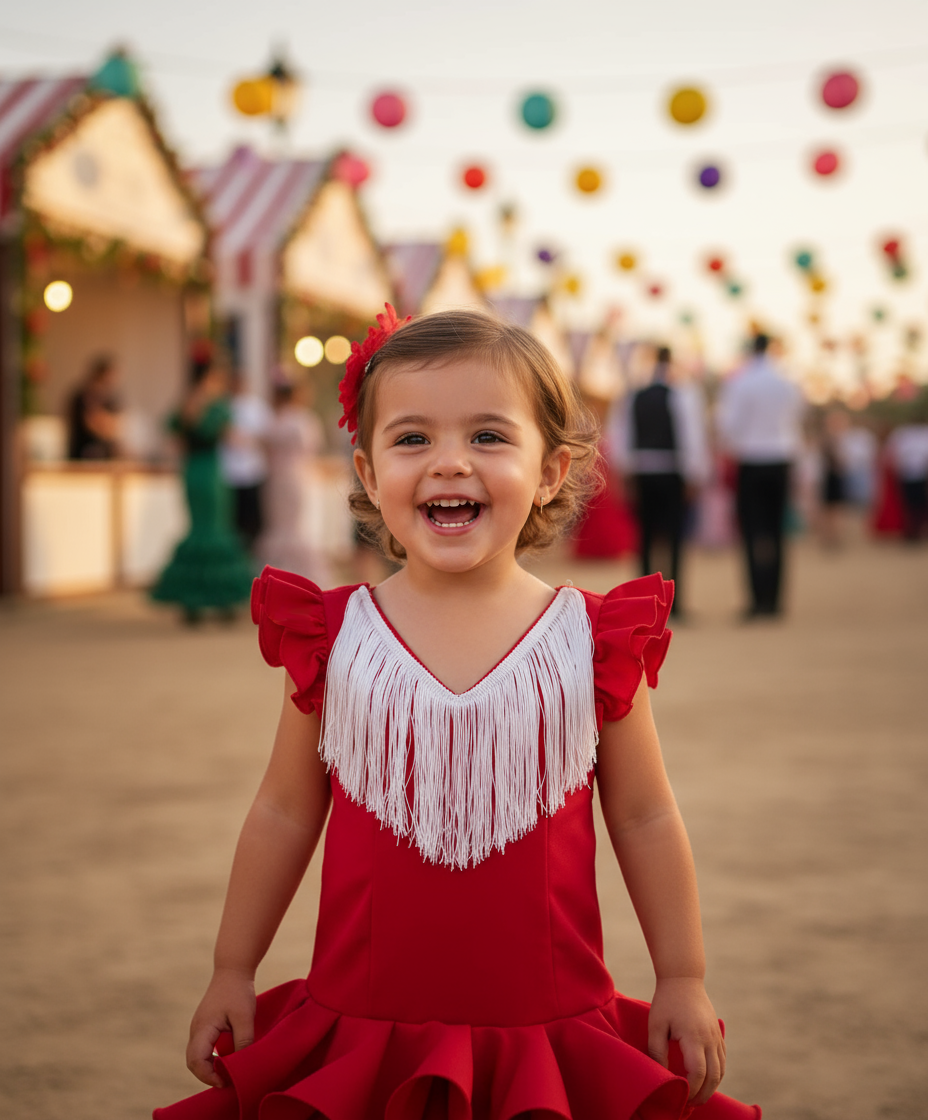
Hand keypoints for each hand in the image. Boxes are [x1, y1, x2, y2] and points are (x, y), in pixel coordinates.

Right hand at [186, 968, 256, 1087]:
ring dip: (209, 1068)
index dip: (208, 1076)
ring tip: (228, 1074)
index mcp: (202, 1028)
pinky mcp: (205, 1026)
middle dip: (207, 1076)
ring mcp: (199, 1028)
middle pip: (193, 1062)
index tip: (226, 1082)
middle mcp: (196, 1030)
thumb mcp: (245, 1017)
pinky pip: (203, 1048)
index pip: (196, 1061)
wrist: (233, 969)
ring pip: (197, 1056)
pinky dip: (211, 1058)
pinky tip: (226, 1060)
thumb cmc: (238, 991)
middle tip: (227, 1082)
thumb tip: (241, 1064)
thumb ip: (243, 1041)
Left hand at [647, 977, 725, 1104]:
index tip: (681, 1097)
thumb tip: (662, 1075)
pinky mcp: (718, 1033)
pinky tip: (707, 1079)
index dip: (691, 1089)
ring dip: (712, 1086)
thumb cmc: (666, 1001)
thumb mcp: (656, 1025)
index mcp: (693, 1037)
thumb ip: (657, 1051)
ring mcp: (716, 1036)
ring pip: (721, 1070)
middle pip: (714, 1076)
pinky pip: (723, 1059)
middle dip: (704, 1094)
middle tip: (691, 1104)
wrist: (683, 978)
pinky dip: (717, 1073)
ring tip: (699, 1096)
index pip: (698, 1073)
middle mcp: (709, 1039)